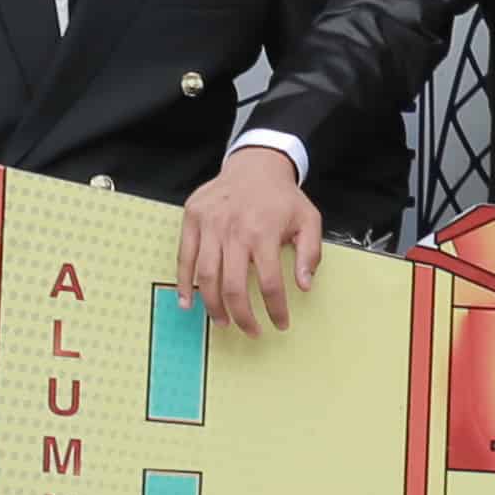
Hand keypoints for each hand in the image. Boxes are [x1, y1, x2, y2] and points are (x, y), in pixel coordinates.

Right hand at [178, 143, 324, 333]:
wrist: (256, 163)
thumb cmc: (282, 196)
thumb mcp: (308, 219)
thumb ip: (310, 253)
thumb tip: (304, 285)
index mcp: (264, 232)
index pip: (269, 283)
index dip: (275, 309)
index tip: (280, 323)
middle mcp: (234, 230)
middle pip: (234, 287)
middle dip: (242, 316)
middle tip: (250, 331)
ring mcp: (210, 224)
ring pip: (206, 277)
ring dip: (214, 307)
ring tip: (223, 322)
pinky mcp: (192, 219)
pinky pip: (185, 258)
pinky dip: (184, 284)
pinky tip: (189, 303)